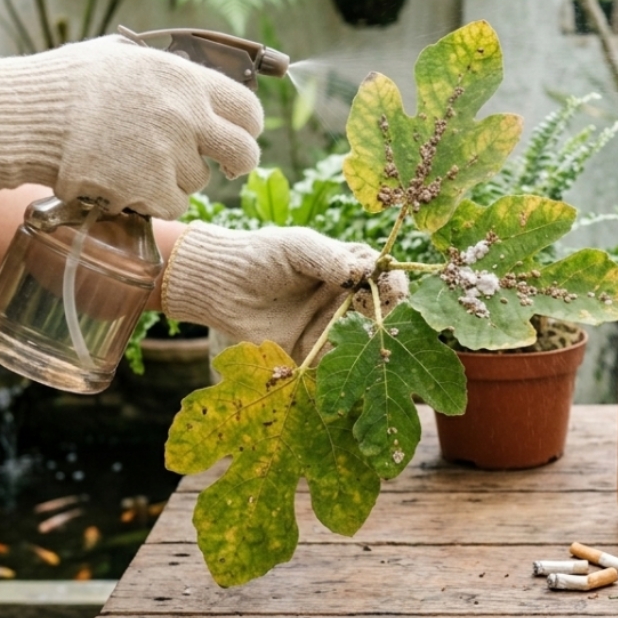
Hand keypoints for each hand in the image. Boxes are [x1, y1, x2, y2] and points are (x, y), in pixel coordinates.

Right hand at [0, 35, 262, 219]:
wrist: (25, 116)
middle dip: (238, 163)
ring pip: (199, 181)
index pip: (248, 109)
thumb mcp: (124, 59)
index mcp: (184, 79)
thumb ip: (168, 75)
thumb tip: (197, 90)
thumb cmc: (67, 84)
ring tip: (136, 160)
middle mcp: (186, 116)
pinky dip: (154, 199)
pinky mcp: (149, 188)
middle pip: (244, 153)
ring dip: (177, 178)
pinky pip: (172, 204)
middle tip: (225, 166)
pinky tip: (127, 181)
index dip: (248, 127)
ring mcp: (169, 155)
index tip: (240, 134)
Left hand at [161, 223, 408, 359]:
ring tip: (367, 344)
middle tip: (385, 321)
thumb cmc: (260, 256)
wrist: (221, 286)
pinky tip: (347, 367)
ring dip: (371, 346)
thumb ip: (330, 259)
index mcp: (350, 270)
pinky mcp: (314, 355)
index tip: (395, 292)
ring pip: (364, 342)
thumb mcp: (297, 247)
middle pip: (383, 313)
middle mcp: (347, 301)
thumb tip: (363, 273)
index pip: (385, 278)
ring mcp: (332, 329)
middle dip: (390, 318)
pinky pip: (337, 366)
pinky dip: (346, 369)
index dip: (394, 285)